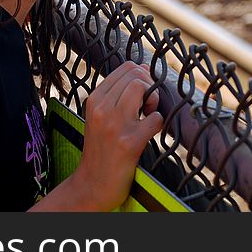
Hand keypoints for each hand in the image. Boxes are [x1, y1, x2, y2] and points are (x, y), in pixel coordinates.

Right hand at [68, 61, 163, 210]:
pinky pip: (156, 119)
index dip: (142, 76)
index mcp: (95, 99)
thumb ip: (116, 93)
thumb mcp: (99, 116)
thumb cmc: (102, 148)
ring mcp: (114, 125)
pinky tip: (150, 133)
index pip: (126, 66)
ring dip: (154, 100)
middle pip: (136, 74)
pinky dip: (159, 124)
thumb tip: (143, 67)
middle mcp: (102, 108)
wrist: (92, 184)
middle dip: (150, 86)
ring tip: (148, 116)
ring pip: (143, 88)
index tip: (142, 95)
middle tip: (147, 106)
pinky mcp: (129, 143)